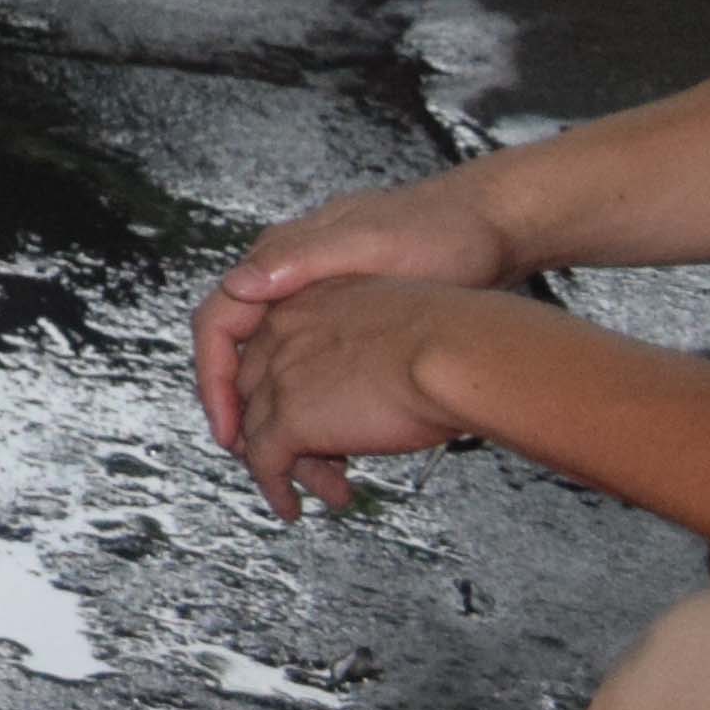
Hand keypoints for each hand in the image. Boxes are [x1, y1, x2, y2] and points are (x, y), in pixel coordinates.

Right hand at [196, 173, 521, 459]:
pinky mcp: (356, 332)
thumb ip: (300, 259)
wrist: (495, 231)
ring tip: (328, 479)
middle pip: (247, 365)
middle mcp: (291, 290)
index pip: (219, 326)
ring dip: (296, 433)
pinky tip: (352, 450)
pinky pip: (321, 386)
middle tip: (280, 477)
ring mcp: (323, 310)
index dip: (214, 383)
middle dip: (256, 426)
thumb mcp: (369, 242)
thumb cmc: (439, 233)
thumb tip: (238, 285)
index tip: (229, 432)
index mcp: (282, 264)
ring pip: (285, 382)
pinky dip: (328, 423)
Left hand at [220, 274, 524, 518]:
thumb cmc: (452, 337)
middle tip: (313, 456)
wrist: (457, 353)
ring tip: (325, 490)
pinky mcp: (291, 418)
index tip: (300, 410)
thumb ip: (367, 339)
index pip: (267, 345)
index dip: (280, 384)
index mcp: (306, 298)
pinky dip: (275, 487)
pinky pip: (266, 461)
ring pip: (258, 428)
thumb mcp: (395, 320)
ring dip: (291, 466)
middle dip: (281, 427)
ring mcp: (280, 374)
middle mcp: (281, 330)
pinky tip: (292, 506)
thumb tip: (382, 369)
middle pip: (254, 388)